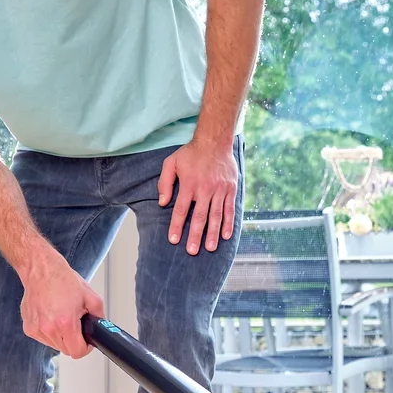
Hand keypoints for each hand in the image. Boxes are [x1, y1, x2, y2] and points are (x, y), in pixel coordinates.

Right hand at [19, 256, 104, 358]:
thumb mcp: (91, 297)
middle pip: (66, 350)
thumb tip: (101, 329)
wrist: (42, 271)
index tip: (85, 341)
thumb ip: (99, 317)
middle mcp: (48, 328)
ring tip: (62, 317)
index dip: (85, 348)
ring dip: (61, 336)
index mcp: (65, 323)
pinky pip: (44, 338)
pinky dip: (49, 332)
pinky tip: (51, 316)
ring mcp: (36, 329)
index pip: (77, 352)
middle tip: (75, 324)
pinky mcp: (28, 328)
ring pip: (54, 345)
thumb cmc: (63, 280)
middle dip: (73, 340)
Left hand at [157, 137, 238, 255]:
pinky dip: (228, 223)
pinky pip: (230, 208)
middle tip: (192, 251)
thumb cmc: (191, 153)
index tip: (174, 240)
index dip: (177, 226)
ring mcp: (219, 189)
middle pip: (199, 216)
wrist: (215, 141)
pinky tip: (225, 235)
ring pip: (216, 215)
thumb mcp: (171, 163)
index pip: (181, 209)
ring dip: (213, 233)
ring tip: (210, 248)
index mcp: (189, 184)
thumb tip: (162, 203)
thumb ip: (165, 182)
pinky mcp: (230, 189)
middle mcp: (205, 188)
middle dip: (195, 235)